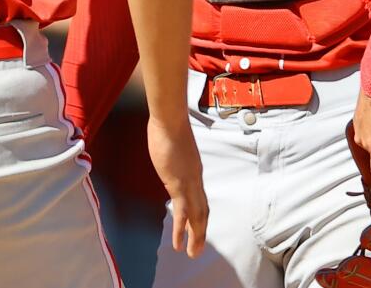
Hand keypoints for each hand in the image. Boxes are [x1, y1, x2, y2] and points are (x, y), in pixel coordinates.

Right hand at [148, 115, 207, 258]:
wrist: (170, 118)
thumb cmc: (168, 123)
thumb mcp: (172, 140)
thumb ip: (172, 149)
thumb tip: (167, 144)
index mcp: (193, 169)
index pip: (199, 195)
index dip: (199, 211)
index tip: (197, 224)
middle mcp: (195, 178)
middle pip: (202, 209)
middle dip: (200, 230)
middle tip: (197, 248)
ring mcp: (188, 182)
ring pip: (196, 216)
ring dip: (195, 237)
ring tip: (192, 253)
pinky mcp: (178, 184)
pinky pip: (182, 214)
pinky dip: (182, 231)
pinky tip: (178, 244)